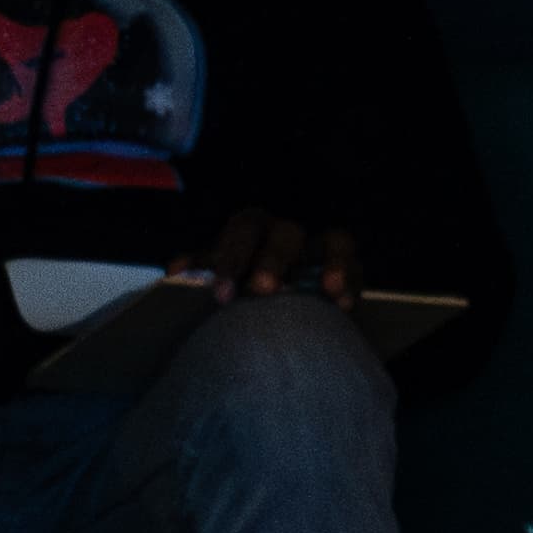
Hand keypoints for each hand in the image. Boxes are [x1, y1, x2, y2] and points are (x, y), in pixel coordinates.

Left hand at [179, 209, 359, 308]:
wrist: (269, 295)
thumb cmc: (239, 280)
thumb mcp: (217, 270)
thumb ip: (199, 267)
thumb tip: (174, 270)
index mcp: (252, 228)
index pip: (242, 234)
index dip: (233, 261)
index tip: (222, 296)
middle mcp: (288, 232)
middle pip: (286, 235)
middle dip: (275, 260)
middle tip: (263, 290)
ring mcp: (322, 248)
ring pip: (335, 242)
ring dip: (333, 264)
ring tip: (329, 290)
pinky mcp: (350, 267)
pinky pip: (358, 268)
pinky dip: (352, 283)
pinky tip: (343, 304)